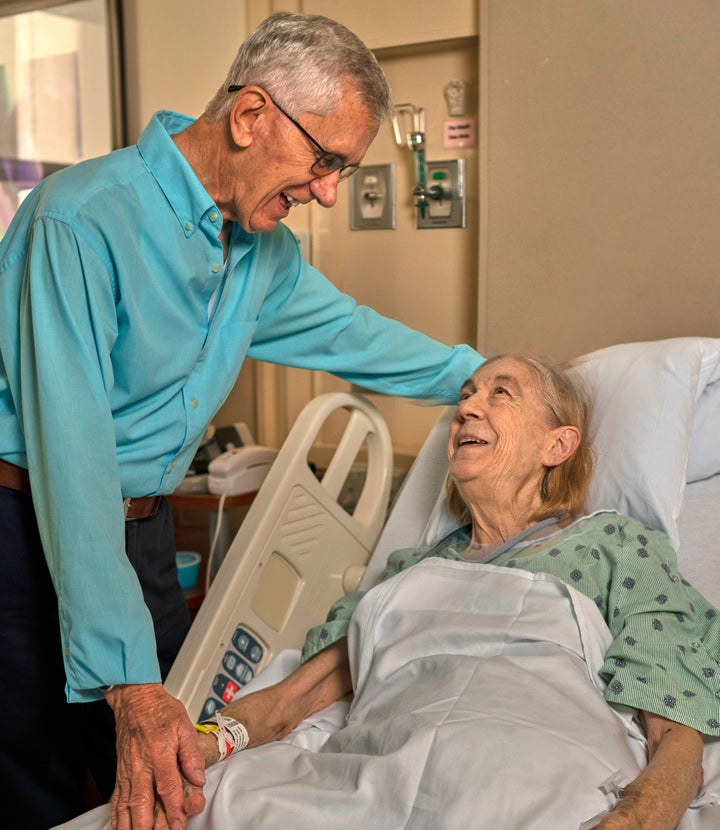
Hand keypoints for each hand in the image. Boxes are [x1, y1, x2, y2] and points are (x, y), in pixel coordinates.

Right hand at [105, 683, 206, 829]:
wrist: (135, 699)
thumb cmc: (161, 710)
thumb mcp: (184, 725)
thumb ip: (192, 753)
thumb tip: (199, 778)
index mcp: (159, 751)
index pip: (167, 785)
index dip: (174, 808)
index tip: (179, 824)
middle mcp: (141, 764)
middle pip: (142, 802)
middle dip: (148, 825)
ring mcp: (128, 770)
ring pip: (126, 805)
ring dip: (131, 826)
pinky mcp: (120, 773)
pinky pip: (116, 800)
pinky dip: (117, 818)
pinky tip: (122, 829)